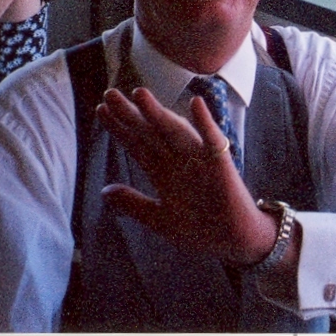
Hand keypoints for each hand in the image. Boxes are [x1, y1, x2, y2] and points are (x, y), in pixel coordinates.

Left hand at [96, 87, 277, 265]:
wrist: (235, 242)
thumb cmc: (201, 228)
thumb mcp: (160, 218)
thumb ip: (134, 203)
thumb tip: (104, 191)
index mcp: (163, 171)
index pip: (137, 144)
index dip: (119, 128)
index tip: (100, 109)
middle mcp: (179, 160)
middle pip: (150, 132)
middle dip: (130, 114)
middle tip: (109, 93)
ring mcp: (199, 159)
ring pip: (175, 131)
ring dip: (158, 113)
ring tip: (139, 94)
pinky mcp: (221, 164)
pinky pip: (213, 140)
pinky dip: (206, 122)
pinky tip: (196, 105)